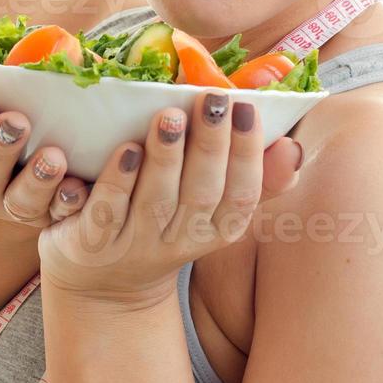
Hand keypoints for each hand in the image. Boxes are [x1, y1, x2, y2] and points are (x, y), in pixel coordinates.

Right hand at [0, 69, 88, 230]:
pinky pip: (59, 215)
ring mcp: (14, 202)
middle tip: (18, 122)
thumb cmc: (5, 96)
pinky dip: (67, 202)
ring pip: (18, 203)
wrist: (56, 121)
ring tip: (53, 157)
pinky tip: (77, 186)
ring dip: (35, 180)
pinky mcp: (50, 212)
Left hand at [37, 90, 303, 303]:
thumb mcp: (210, 209)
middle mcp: (178, 242)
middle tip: (213, 98)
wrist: (101, 285)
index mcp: (214, 230)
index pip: (242, 194)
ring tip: (170, 115)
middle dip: (210, 144)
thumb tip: (290, 146)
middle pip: (201, 194)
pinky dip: (118, 181)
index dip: (248, 153)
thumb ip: (250, 176)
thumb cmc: (163, 225)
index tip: (247, 107)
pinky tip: (126, 149)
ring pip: (156, 202)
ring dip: (166, 157)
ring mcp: (134, 245)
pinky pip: (107, 212)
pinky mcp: (92, 245)